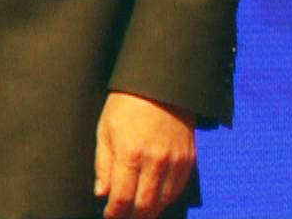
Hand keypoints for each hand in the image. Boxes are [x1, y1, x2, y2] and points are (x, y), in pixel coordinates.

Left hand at [94, 91, 194, 218]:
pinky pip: (178, 188)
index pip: (122, 197)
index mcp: (130, 154)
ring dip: (150, 211)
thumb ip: (103, 164)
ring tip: (138, 213)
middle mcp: (155, 162)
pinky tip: (156, 201)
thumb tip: (102, 193)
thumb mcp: (105, 130)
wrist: (160, 85)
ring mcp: (175, 162)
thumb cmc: (126, 105)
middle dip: (132, 216)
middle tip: (123, 217)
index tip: (109, 215)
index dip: (115, 212)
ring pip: (164, 200)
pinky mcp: (189, 159)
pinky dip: (166, 199)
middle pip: (145, 204)